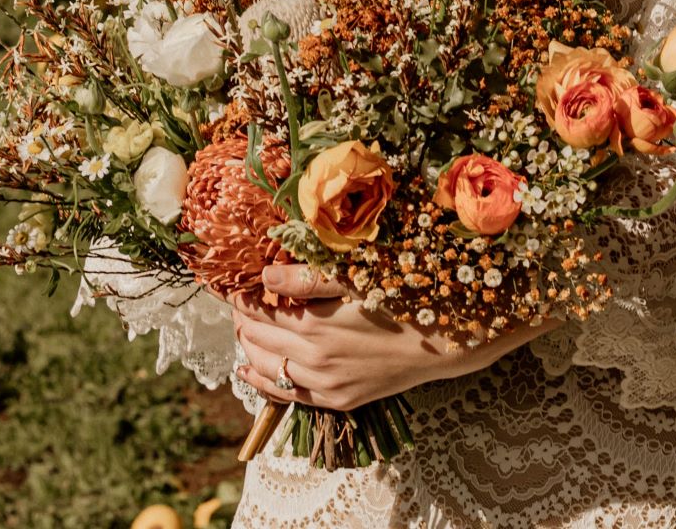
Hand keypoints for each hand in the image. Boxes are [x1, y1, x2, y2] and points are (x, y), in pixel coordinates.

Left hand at [229, 263, 559, 411]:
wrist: (442, 342)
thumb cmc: (402, 298)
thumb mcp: (358, 277)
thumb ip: (307, 278)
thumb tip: (265, 274)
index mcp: (317, 325)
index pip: (259, 311)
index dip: (241, 297)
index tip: (232, 284)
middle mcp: (315, 360)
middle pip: (257, 339)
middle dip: (242, 320)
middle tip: (239, 303)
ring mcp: (326, 385)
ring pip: (267, 369)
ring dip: (249, 348)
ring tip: (245, 329)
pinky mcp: (338, 401)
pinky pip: (288, 396)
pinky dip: (263, 383)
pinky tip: (248, 370)